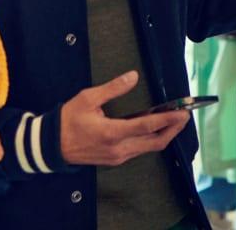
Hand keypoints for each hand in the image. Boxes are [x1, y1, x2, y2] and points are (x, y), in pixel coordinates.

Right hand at [59, 71, 190, 166]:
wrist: (50, 146)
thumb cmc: (67, 121)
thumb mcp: (87, 99)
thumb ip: (112, 89)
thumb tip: (132, 76)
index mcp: (112, 133)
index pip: (148, 126)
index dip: (168, 120)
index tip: (183, 113)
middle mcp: (119, 149)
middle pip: (155, 142)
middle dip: (173, 129)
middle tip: (185, 116)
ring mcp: (117, 156)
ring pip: (149, 148)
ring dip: (164, 135)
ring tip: (175, 121)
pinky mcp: (115, 159)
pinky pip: (139, 150)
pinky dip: (152, 140)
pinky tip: (156, 129)